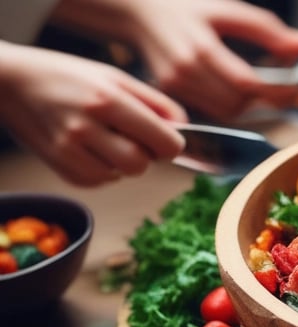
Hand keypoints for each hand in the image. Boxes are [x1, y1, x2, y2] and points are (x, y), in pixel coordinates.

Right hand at [0, 42, 185, 185]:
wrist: (9, 82)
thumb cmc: (67, 76)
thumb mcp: (115, 77)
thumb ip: (154, 102)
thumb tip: (183, 127)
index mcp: (108, 100)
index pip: (164, 143)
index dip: (171, 144)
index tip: (166, 139)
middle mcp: (87, 126)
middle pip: (140, 165)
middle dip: (145, 156)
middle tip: (133, 138)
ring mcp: (68, 149)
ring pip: (119, 176)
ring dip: (121, 163)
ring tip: (107, 139)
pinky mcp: (57, 165)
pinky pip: (96, 181)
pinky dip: (102, 170)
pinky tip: (90, 148)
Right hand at [49, 0, 297, 121]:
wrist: (139, 11)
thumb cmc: (189, 6)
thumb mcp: (230, 10)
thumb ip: (270, 31)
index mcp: (201, 47)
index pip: (246, 83)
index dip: (276, 90)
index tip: (297, 84)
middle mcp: (185, 70)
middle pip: (237, 104)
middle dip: (266, 99)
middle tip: (285, 87)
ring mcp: (175, 85)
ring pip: (226, 112)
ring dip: (250, 104)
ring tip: (264, 87)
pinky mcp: (171, 93)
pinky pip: (212, 110)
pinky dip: (231, 104)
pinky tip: (239, 88)